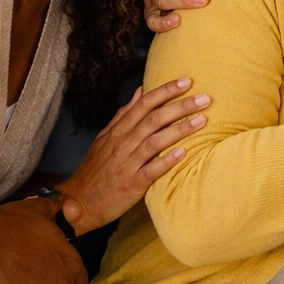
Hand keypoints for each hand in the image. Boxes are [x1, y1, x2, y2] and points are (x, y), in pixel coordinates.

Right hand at [55, 79, 208, 232]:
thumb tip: (142, 91)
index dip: (166, 91)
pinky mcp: (131, 184)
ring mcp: (126, 164)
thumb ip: (125, 114)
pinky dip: (166, 161)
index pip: (144, 104)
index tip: (187, 81)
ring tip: (202, 120)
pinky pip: (150, 170)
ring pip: (155, 141)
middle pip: (154, 119)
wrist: (78, 202)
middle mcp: (123, 144)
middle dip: (180, 106)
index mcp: (118, 131)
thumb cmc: (96, 169)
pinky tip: (184, 153)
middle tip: (205, 98)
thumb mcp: (105, 137)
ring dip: (179, 129)